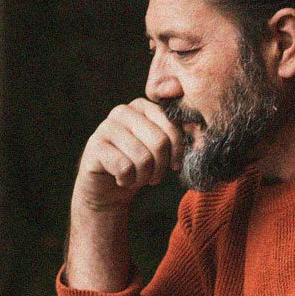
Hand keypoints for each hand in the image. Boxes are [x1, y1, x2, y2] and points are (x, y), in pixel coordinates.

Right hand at [74, 98, 183, 212]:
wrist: (107, 189)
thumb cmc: (138, 167)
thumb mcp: (160, 151)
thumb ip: (175, 139)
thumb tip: (199, 135)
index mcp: (142, 106)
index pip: (172, 127)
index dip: (177, 152)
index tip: (174, 167)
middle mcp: (123, 111)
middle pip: (159, 142)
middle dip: (160, 168)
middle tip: (153, 177)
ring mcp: (106, 127)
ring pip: (142, 157)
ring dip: (143, 177)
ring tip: (136, 178)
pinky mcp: (95, 146)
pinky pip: (124, 167)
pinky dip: (127, 180)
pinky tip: (121, 179)